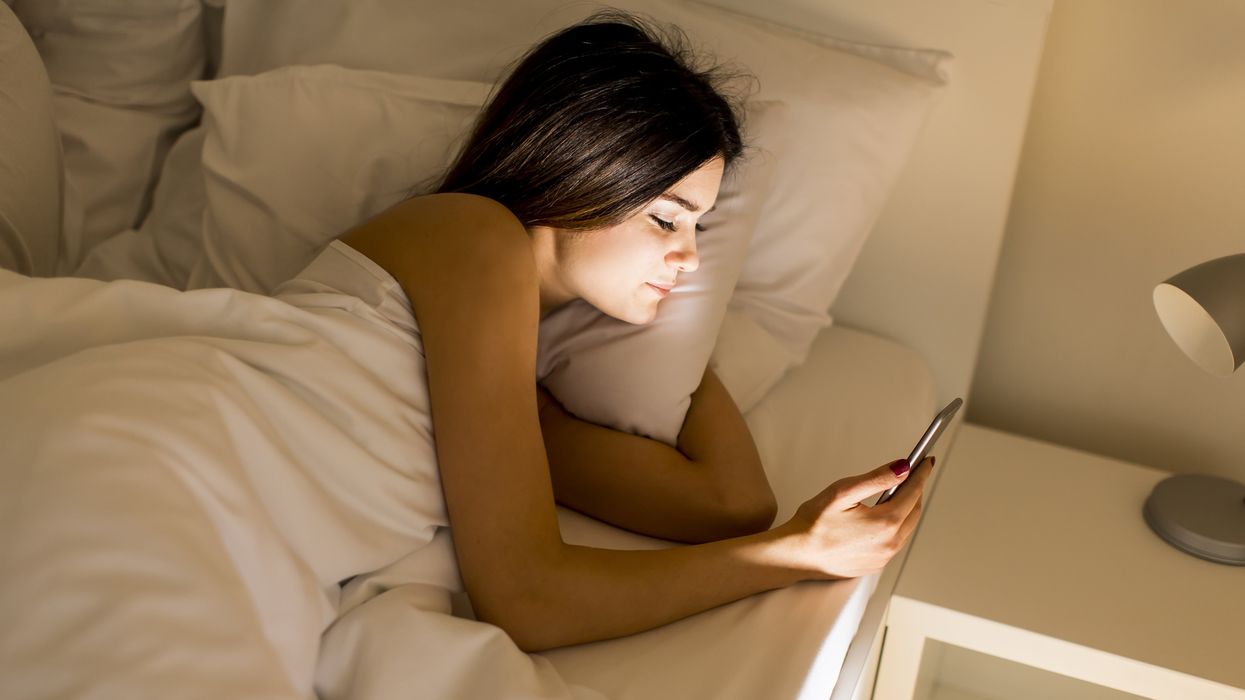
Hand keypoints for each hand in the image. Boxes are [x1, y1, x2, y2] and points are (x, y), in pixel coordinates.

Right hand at [783, 456, 933, 579]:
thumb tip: (901, 469)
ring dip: (905, 510)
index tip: (925, 463)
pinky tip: (880, 518)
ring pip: (906, 528)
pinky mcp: (875, 565)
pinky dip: (894, 527)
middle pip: (914, 511)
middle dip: (914, 491)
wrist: (796, 555)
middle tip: (912, 475)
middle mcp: (889, 544)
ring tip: (894, 494)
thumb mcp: (843, 492)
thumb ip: (876, 479)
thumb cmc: (813, 525)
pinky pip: (894, 542)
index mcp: (884, 524)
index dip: (921, 474)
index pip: (913, 493)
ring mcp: (883, 558)